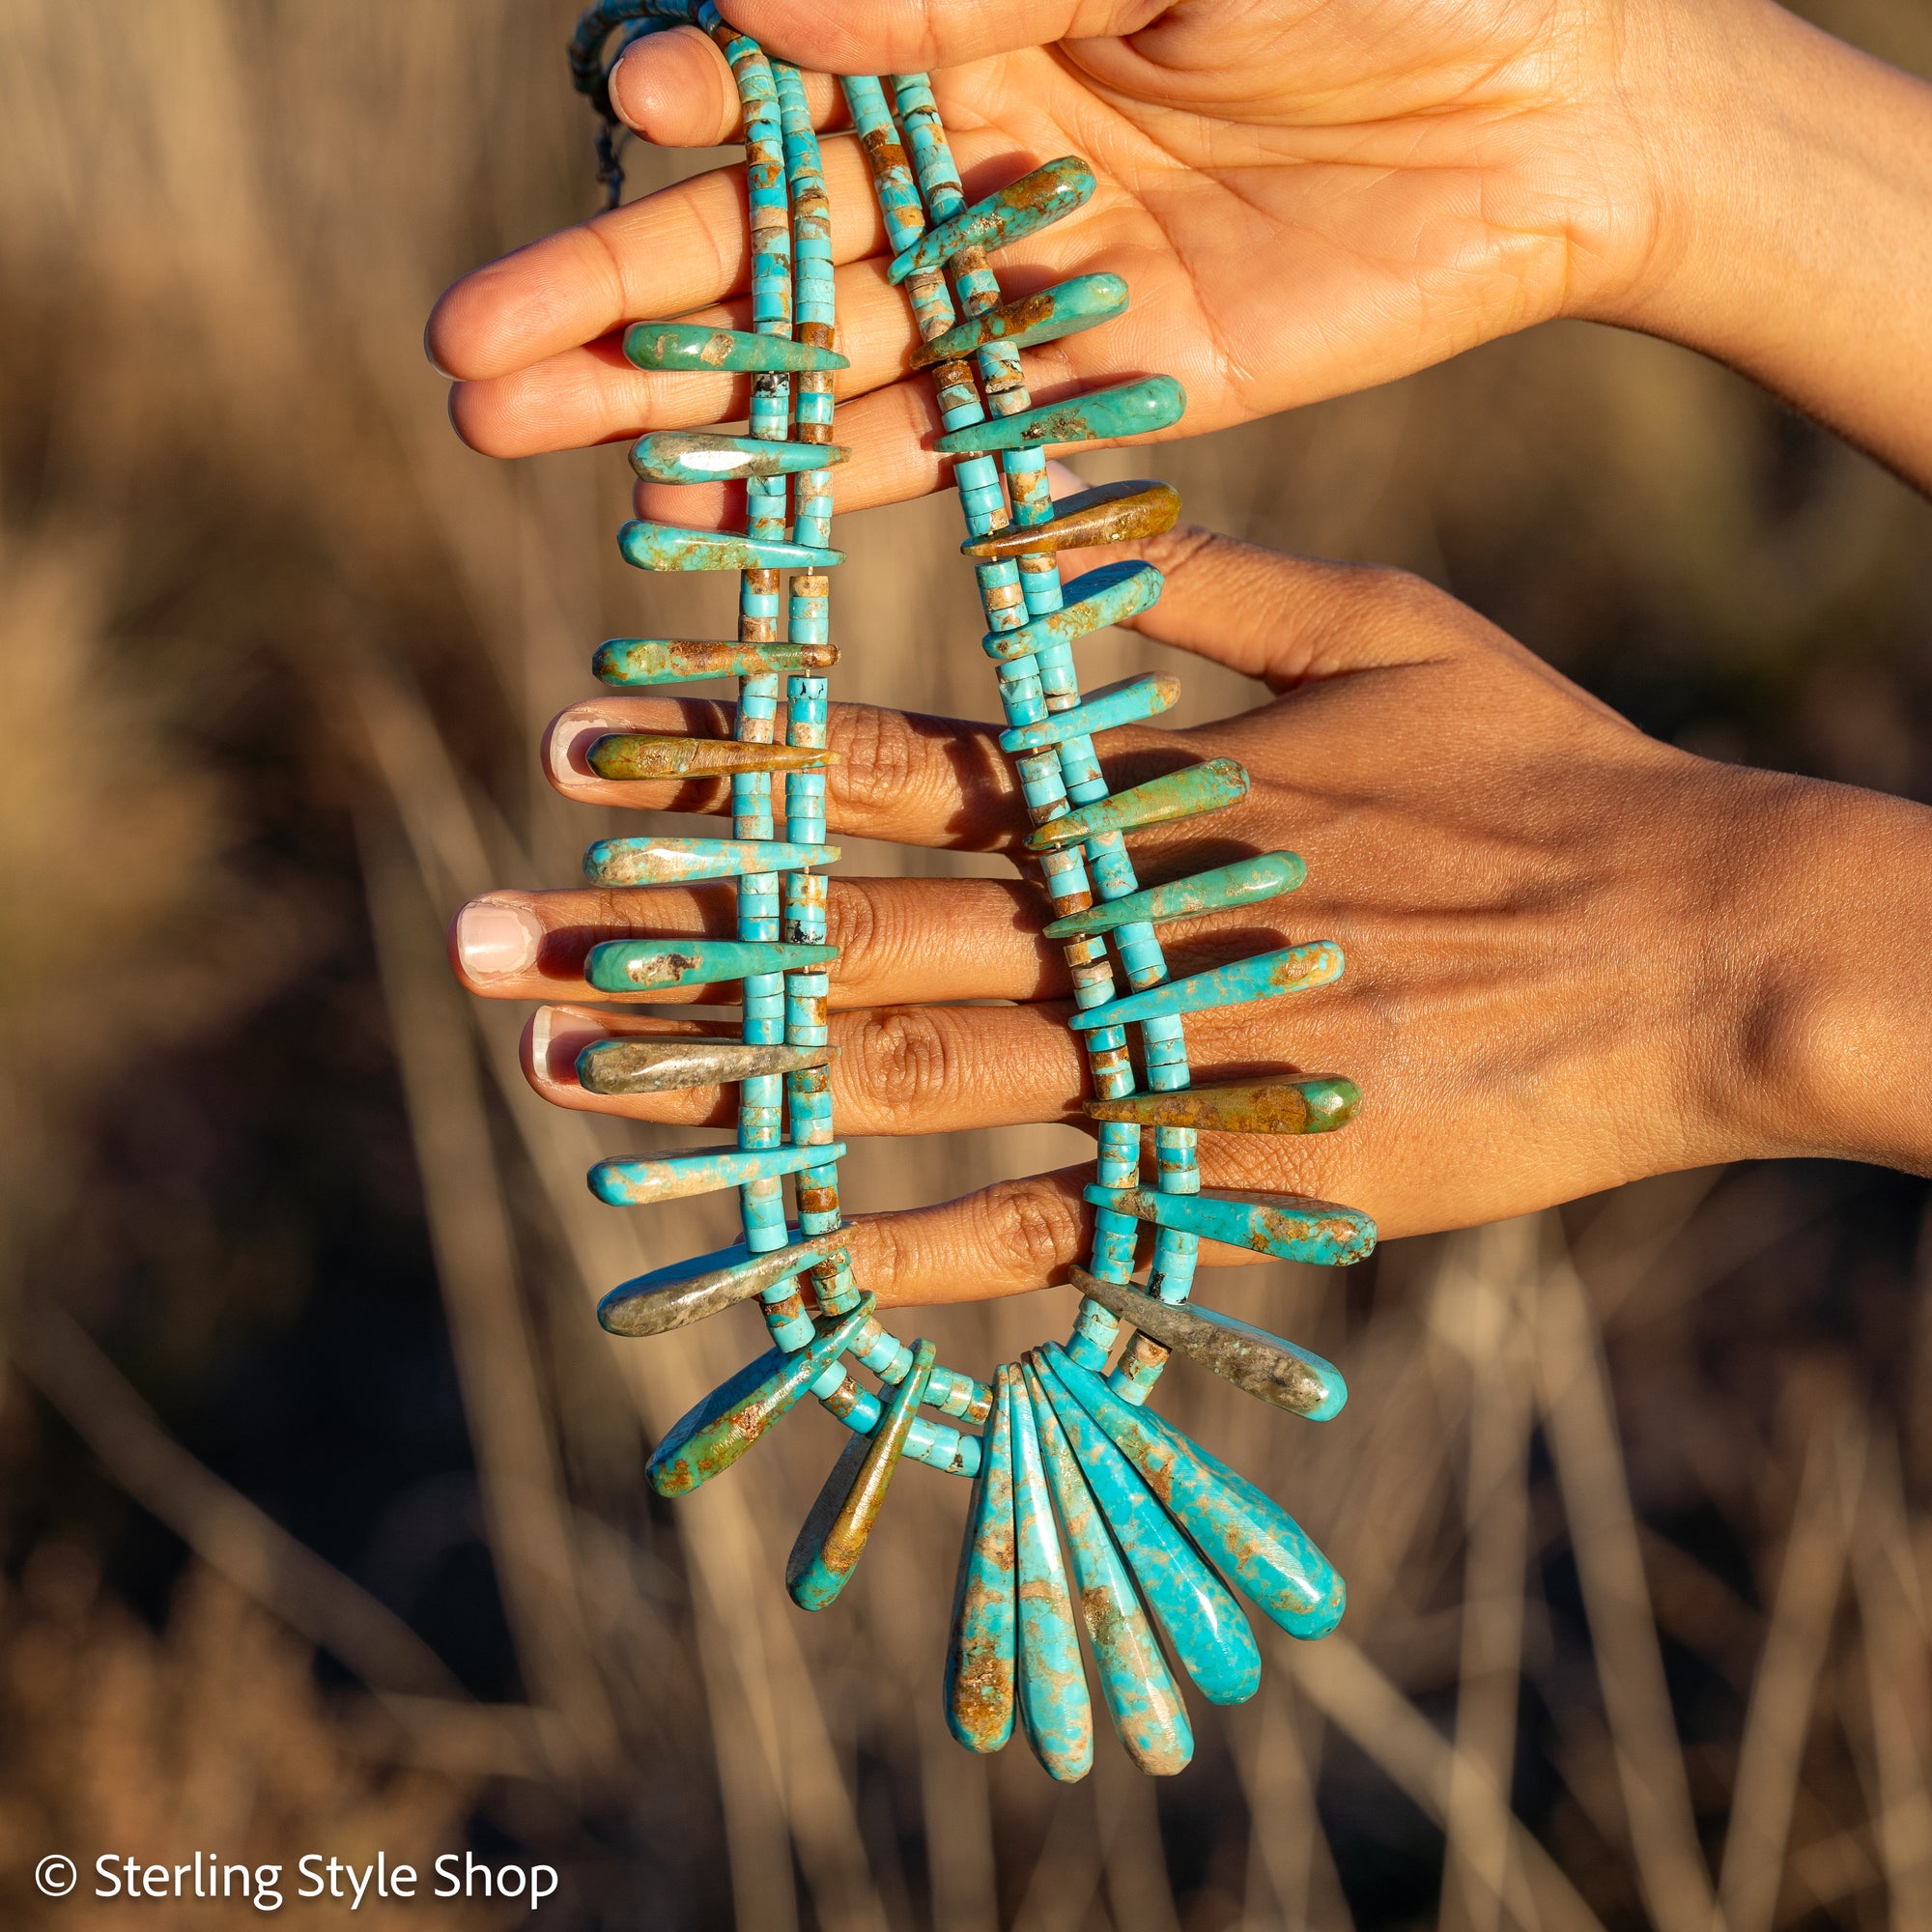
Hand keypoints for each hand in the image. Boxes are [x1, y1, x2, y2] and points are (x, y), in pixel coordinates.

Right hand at [426, 0, 1931, 515]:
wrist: (1561, 97)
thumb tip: (751, 8)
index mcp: (959, 10)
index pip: (768, 62)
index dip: (687, 90)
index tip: (636, 105)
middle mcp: (957, 145)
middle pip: (747, 228)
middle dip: (612, 285)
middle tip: (467, 349)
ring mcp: (1009, 277)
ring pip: (806, 349)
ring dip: (665, 399)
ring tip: (511, 430)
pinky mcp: (1080, 383)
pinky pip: (929, 438)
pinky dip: (818, 473)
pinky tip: (699, 505)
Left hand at [449, 530, 1931, 1306]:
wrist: (1696, 942)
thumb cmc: (1550, 773)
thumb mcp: (1384, 632)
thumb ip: (1216, 591)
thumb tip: (1080, 561)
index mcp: (1137, 777)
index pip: (888, 762)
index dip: (729, 759)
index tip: (585, 755)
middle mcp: (1115, 911)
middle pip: (845, 921)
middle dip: (660, 931)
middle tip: (488, 944)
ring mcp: (1157, 1049)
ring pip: (896, 1066)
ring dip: (725, 1079)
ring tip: (569, 1075)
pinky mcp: (1222, 1168)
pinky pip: (1031, 1217)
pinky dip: (900, 1244)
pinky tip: (776, 1264)